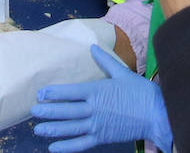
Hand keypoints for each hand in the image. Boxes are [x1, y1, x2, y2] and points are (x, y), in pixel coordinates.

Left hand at [31, 45, 172, 152]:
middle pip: (66, 111)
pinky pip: (82, 144)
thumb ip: (104, 61)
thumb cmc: (140, 92)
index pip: (70, 92)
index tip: (41, 94)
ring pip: (71, 128)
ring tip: (38, 129)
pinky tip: (54, 147)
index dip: (53, 94)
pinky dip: (67, 146)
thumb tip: (92, 45)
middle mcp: (94, 109)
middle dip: (48, 111)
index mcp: (97, 91)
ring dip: (53, 129)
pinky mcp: (103, 138)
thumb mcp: (121, 73)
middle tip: (33, 111)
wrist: (157, 115)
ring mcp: (98, 125)